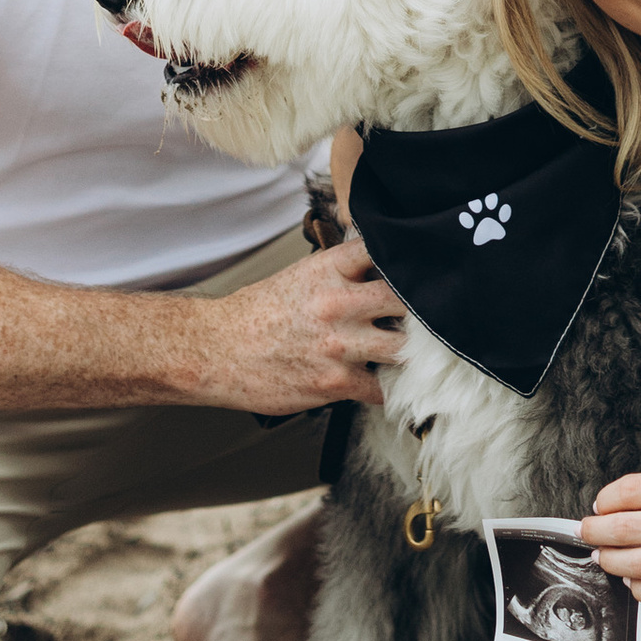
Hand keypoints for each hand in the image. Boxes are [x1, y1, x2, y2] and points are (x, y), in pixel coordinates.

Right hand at [202, 239, 404, 417]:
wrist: (216, 351)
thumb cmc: (254, 315)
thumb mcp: (298, 277)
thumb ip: (339, 274)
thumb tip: (376, 273)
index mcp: (328, 269)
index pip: (382, 250)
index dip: (405, 259)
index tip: (419, 270)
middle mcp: (338, 303)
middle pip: (405, 300)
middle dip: (417, 310)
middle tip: (424, 318)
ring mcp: (340, 345)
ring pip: (402, 349)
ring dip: (406, 354)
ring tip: (406, 355)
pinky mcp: (336, 382)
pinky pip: (381, 390)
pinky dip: (385, 390)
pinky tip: (382, 384)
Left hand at [579, 467, 640, 613]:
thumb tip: (620, 505)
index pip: (632, 491)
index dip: (607, 499)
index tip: (599, 505)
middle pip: (624, 528)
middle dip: (596, 531)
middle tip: (587, 531)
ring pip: (634, 564)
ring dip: (610, 561)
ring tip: (604, 556)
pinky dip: (638, 589)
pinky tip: (633, 581)